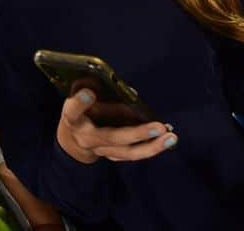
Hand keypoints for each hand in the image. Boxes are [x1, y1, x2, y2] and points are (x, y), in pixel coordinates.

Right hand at [56, 90, 175, 164]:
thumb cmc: (82, 109)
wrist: (73, 138)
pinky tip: (168, 139)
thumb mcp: (83, 95)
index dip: (79, 103)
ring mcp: (101, 150)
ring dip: (151, 146)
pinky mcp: (112, 155)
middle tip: (158, 127)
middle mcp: (86, 138)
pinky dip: (151, 147)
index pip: (72, 111)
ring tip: (171, 137)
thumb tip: (128, 92)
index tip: (88, 93)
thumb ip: (97, 89)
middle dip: (136, 134)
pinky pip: (133, 154)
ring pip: (126, 152)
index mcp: (73, 118)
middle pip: (111, 138)